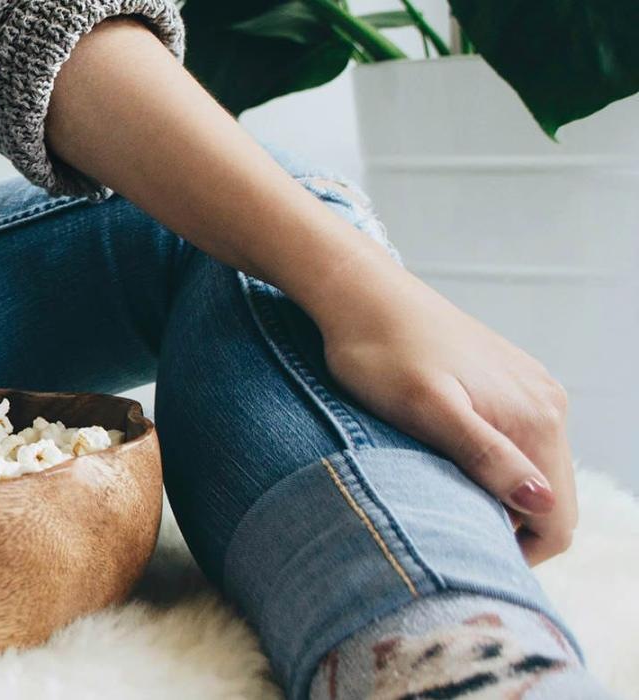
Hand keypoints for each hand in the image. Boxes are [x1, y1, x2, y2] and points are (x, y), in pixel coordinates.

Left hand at [312, 265, 575, 564]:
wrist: (360, 294)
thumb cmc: (380, 353)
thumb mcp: (426, 410)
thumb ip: (485, 455)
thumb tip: (541, 502)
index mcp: (536, 419)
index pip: (558, 520)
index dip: (516, 551)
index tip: (461, 551)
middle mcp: (548, 404)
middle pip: (551, 499)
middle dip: (506, 524)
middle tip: (442, 525)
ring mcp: (531, 390)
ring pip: (533, 472)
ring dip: (494, 494)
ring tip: (437, 490)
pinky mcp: (509, 381)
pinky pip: (516, 441)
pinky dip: (489, 465)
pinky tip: (442, 458)